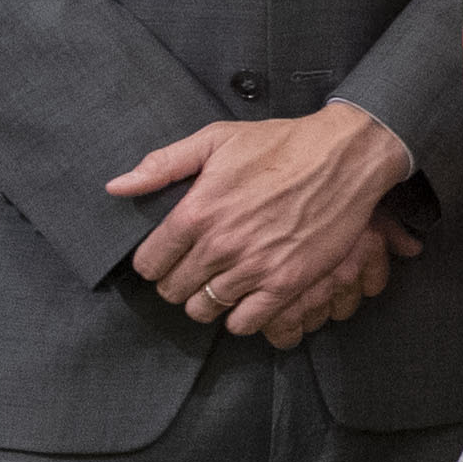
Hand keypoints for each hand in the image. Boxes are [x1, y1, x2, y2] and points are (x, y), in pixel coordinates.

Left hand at [112, 104, 418, 336]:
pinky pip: (245, 323)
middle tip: (196, 269)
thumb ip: (163, 165)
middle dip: (178, 282)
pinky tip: (246, 298)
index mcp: (196, 212)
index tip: (170, 255)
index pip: (149, 263)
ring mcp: (254, 267)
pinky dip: (240, 317)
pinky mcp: (287, 282)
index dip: (155, 261)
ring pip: (204, 310)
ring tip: (220, 283)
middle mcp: (220, 245)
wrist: (346, 155)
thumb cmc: (281, 144)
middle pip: (173, 291)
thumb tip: (116, 187)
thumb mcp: (217, 139)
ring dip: (207, 300)